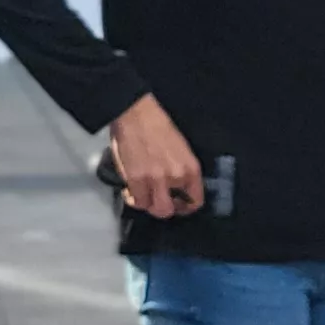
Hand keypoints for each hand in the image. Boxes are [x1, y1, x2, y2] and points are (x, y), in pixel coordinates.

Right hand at [107, 95, 204, 219]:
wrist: (136, 113)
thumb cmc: (157, 125)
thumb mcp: (180, 149)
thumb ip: (180, 170)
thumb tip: (174, 188)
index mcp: (190, 168)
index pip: (194, 201)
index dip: (184, 208)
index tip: (177, 206)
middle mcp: (175, 177)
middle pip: (170, 210)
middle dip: (162, 208)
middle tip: (156, 201)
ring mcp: (155, 180)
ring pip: (152, 209)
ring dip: (146, 204)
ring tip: (142, 195)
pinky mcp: (135, 180)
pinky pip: (136, 201)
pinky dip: (132, 198)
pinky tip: (130, 190)